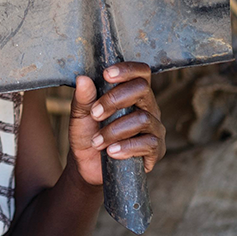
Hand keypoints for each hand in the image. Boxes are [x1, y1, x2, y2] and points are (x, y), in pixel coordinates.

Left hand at [67, 62, 165, 185]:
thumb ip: (82, 99)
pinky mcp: (156, 150)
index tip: (107, 74)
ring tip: (97, 142)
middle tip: (95, 114)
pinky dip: (127, 147)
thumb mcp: (80, 116)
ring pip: (143, 118)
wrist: (87, 166)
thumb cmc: (87, 136)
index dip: (127, 70)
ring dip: (115, 130)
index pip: (140, 73)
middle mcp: (148, 107)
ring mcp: (154, 128)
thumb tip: (83, 79)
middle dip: (115, 99)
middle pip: (142, 89)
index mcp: (132, 94)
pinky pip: (149, 143)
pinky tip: (111, 152)